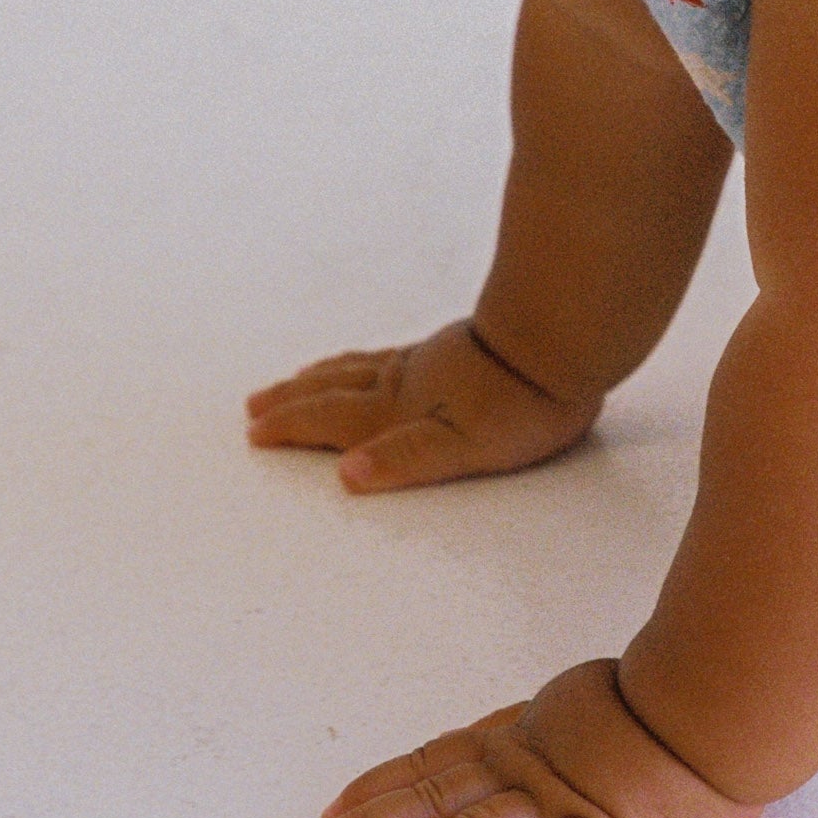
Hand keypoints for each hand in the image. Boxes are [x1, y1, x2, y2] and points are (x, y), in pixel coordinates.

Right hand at [244, 319, 599, 490]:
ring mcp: (428, 361)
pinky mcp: (455, 349)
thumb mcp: (463, 446)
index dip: (291, 426)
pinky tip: (377, 363)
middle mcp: (403, 383)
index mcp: (397, 411)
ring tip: (300, 376)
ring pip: (359, 366)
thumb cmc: (518, 405)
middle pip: (334, 388)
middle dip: (293, 398)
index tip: (254, 431)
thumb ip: (405, 459)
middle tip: (255, 403)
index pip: (330, 420)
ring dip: (322, 375)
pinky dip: (364, 360)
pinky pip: (389, 355)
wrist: (563, 342)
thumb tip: (347, 476)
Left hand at [298, 660, 761, 817]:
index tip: (332, 808)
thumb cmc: (677, 698)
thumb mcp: (598, 703)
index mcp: (527, 737)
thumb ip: (564, 723)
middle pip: (437, 797)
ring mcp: (567, 798)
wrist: (728, 695)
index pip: (439, 761)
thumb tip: (540, 735)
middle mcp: (531, 766)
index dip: (383, 785)